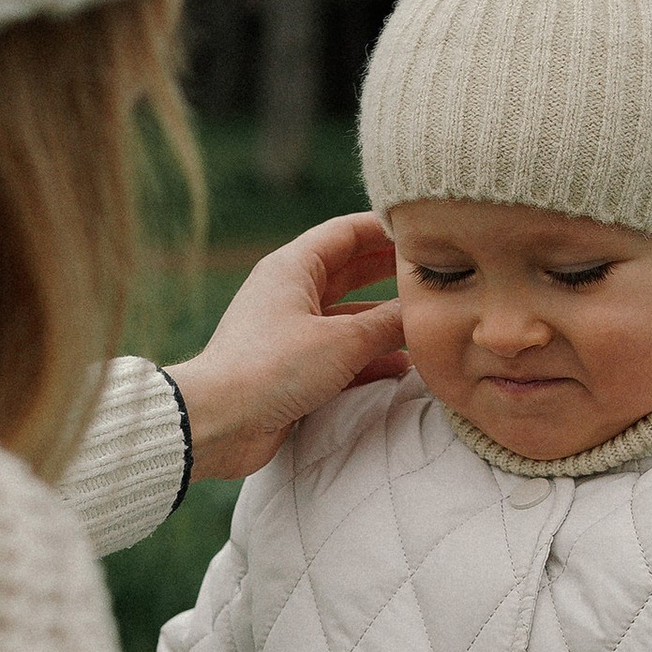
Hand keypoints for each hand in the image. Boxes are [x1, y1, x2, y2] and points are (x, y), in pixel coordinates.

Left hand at [166, 214, 409, 481]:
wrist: (217, 423)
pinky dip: (369, 359)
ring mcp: (290, 333)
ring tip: (426, 325)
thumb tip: (423, 313)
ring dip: (384, 323)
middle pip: (350, 272)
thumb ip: (388, 324)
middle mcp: (289, 294)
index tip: (424, 230)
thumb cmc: (271, 369)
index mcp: (292, 268)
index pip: (346, 232)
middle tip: (434, 273)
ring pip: (348, 318)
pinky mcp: (291, 369)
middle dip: (391, 273)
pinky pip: (340, 355)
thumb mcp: (342, 341)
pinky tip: (401, 368)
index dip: (386, 228)